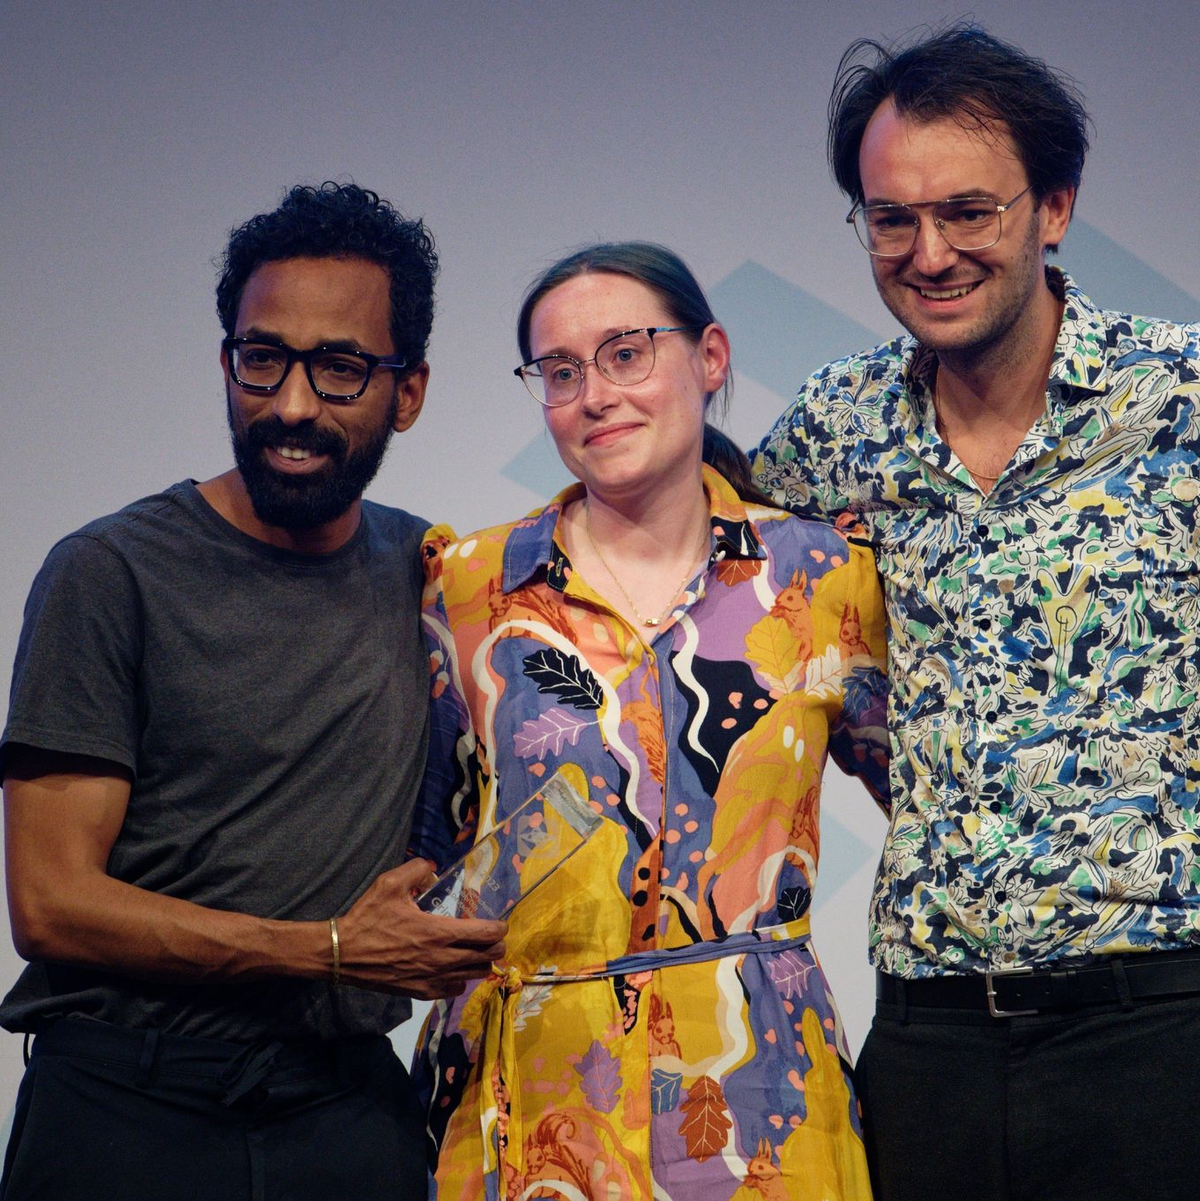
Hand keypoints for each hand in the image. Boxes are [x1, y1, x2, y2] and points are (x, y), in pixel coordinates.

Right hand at [335, 860, 506, 998]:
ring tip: (475, 950)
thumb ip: (417, 869)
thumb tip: (433, 867)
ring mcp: (433, 979)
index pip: (487, 935)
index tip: (499, 922)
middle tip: (491, 936)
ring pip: (475, 976)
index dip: (499, 928)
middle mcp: (442, 959)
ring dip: (481, 962)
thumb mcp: (390, 883)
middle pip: (488, 957)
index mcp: (439, 932)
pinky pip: (455, 989)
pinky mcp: (422, 992)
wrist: (343, 954)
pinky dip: (461, 979)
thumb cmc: (368, 918)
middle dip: (496, 945)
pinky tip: (452, 967)